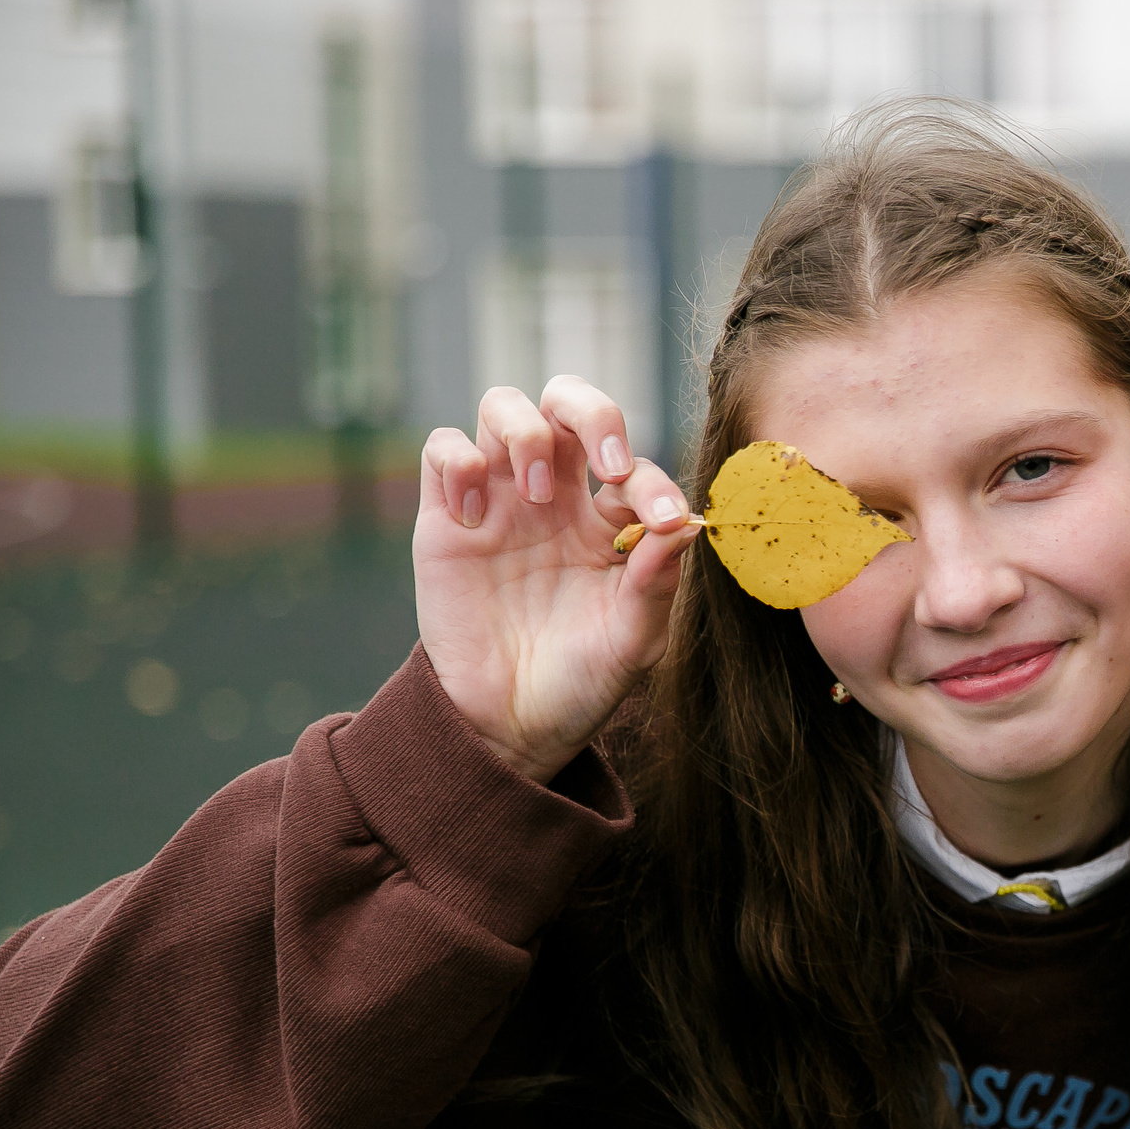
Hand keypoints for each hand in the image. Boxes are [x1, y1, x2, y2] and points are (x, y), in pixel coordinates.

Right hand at [416, 376, 700, 781]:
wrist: (509, 725)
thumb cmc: (580, 682)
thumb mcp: (633, 641)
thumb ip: (657, 582)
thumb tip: (687, 523)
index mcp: (609, 524)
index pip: (635, 469)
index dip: (654, 482)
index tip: (663, 521)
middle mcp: (556, 499)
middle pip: (568, 403)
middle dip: (592, 411)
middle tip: (605, 463)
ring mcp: (499, 501)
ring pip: (504, 408)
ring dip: (526, 433)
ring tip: (539, 496)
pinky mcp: (445, 517)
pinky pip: (443, 448)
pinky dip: (458, 461)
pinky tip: (476, 517)